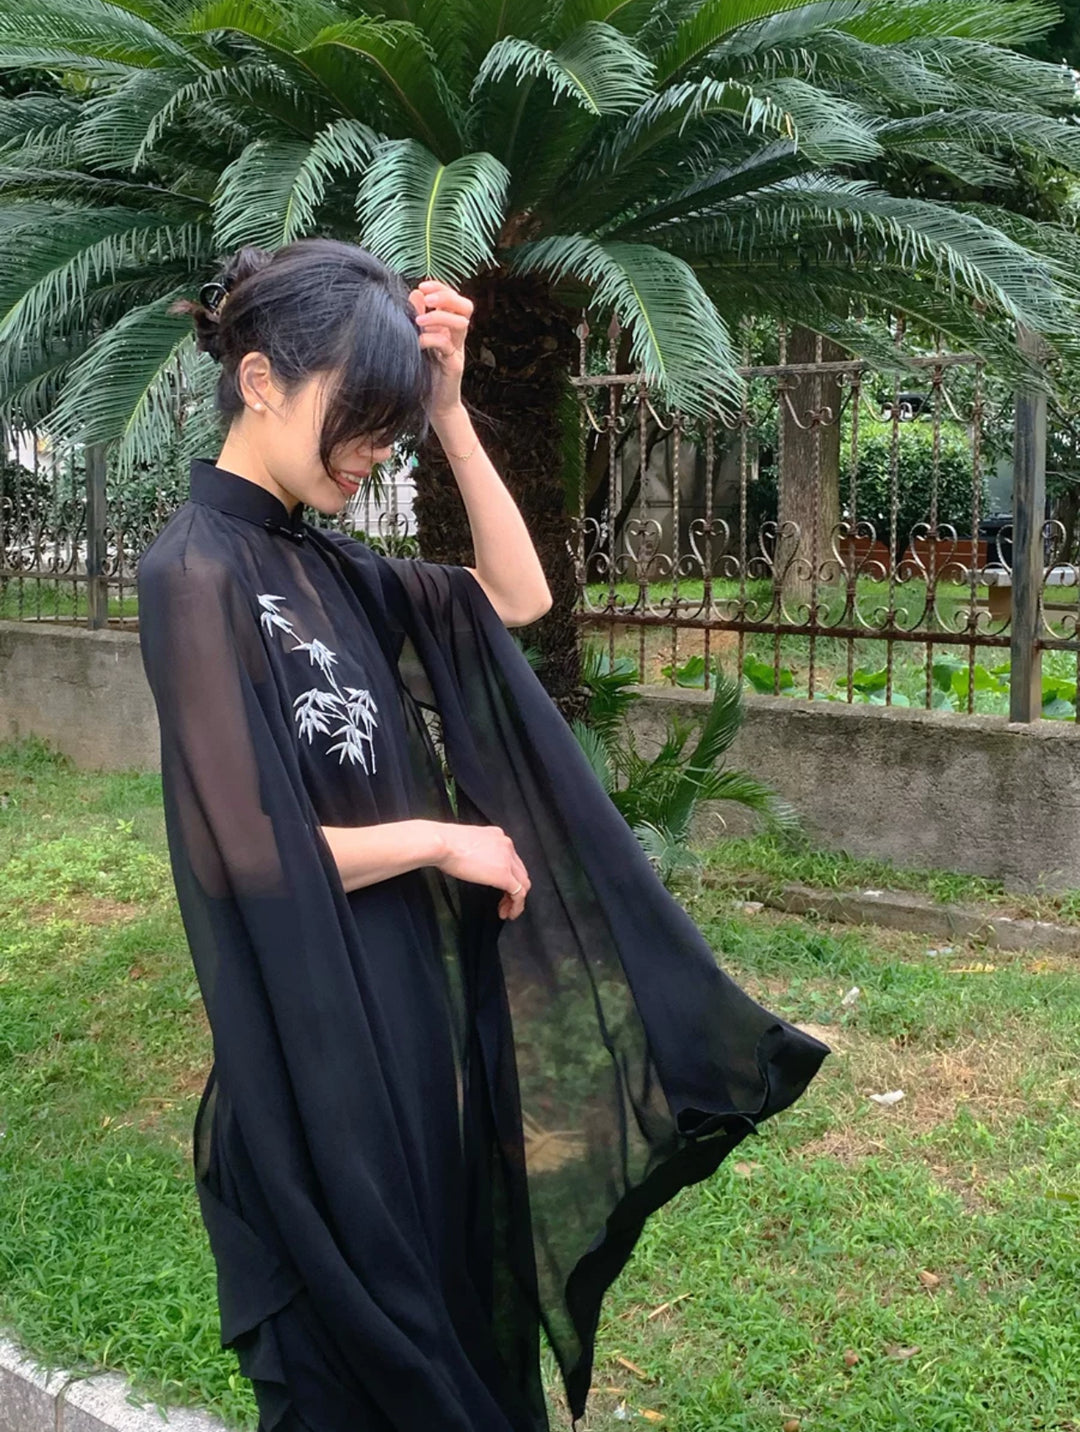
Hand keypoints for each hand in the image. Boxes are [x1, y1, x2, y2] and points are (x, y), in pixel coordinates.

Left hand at [408, 279, 472, 421]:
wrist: (434, 405)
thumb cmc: (424, 373)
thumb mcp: (418, 340)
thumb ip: (418, 318)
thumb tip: (415, 293)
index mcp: (449, 329)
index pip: (454, 299)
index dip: (441, 288)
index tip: (422, 286)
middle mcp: (457, 338)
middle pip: (466, 307)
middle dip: (447, 296)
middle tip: (428, 297)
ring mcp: (457, 351)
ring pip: (460, 324)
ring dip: (439, 316)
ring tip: (419, 320)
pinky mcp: (454, 366)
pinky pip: (447, 345)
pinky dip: (431, 339)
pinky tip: (417, 342)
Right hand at [434, 821, 530, 919]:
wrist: (442, 844)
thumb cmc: (444, 844)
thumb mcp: (466, 844)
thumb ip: (476, 852)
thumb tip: (473, 863)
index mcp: (497, 836)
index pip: (510, 859)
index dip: (508, 876)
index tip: (500, 888)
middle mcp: (506, 845)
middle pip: (519, 872)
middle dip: (514, 889)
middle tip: (505, 903)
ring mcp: (507, 860)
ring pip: (523, 883)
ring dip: (516, 900)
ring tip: (507, 911)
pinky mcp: (503, 875)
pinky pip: (519, 893)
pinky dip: (517, 906)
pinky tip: (508, 913)